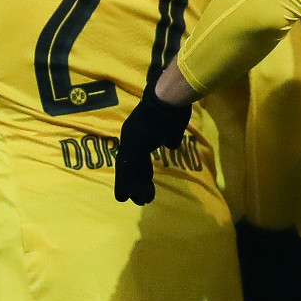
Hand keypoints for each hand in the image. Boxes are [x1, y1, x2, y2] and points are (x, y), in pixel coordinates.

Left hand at [115, 88, 191, 204]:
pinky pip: (130, 171)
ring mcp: (130, 142)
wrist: (168, 98)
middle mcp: (131, 137)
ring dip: (134, 187)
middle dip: (134, 182)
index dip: (142, 170)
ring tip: (140, 202)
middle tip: (137, 198)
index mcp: (139, 131)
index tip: (147, 182)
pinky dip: (133, 185)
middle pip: (129, 164)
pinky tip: (139, 196)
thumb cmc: (173, 109)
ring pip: (128, 170)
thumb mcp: (173, 128)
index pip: (138, 156)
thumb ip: (170, 137)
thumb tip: (171, 144)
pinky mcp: (133, 147)